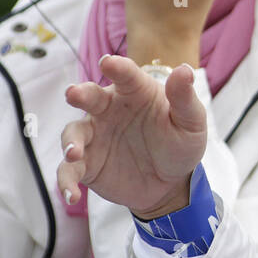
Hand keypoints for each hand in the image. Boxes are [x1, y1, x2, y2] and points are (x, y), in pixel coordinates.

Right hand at [58, 55, 207, 218]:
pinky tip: (71, 195)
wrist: (171, 183)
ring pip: (73, 134)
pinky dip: (66, 182)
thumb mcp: (190, 122)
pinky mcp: (87, 164)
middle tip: (73, 94)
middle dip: (80, 94)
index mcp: (135, 92)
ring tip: (74, 153)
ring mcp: (95, 136)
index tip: (107, 62)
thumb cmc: (180, 143)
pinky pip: (69, 171)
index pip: (126, 75)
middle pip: (90, 97)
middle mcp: (108, 110)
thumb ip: (184, 98)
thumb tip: (184, 70)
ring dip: (70, 142)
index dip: (117, 67)